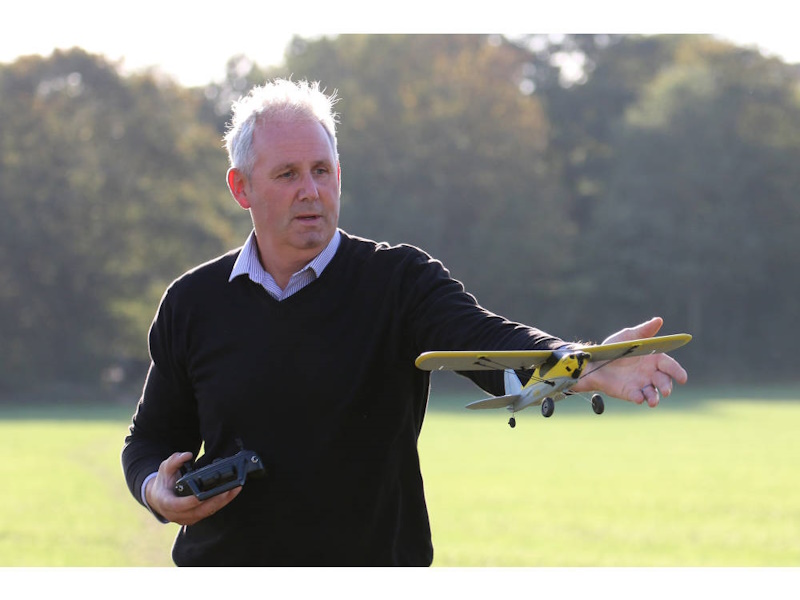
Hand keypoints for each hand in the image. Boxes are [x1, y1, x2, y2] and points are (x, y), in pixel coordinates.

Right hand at [145, 451, 241, 525]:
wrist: (158, 497)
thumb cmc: (163, 482)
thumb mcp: (164, 468)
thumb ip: (174, 460)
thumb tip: (187, 455)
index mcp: (166, 503)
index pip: (178, 505)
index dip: (190, 501)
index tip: (201, 495)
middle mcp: (177, 514)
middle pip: (198, 511)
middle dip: (215, 500)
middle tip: (228, 489)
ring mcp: (187, 518)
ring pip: (207, 512)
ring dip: (222, 501)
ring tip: (235, 489)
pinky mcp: (196, 518)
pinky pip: (210, 512)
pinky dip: (221, 503)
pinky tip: (231, 493)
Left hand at [573, 317, 688, 406]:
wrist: (595, 361)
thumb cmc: (614, 348)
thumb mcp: (629, 336)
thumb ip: (644, 331)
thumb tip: (658, 320)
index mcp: (654, 359)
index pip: (670, 366)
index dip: (677, 372)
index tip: (682, 378)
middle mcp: (650, 374)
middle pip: (663, 381)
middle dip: (666, 386)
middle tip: (666, 391)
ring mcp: (640, 384)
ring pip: (652, 393)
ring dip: (654, 398)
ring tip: (652, 401)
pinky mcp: (629, 393)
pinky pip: (636, 396)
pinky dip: (639, 398)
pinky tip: (638, 398)